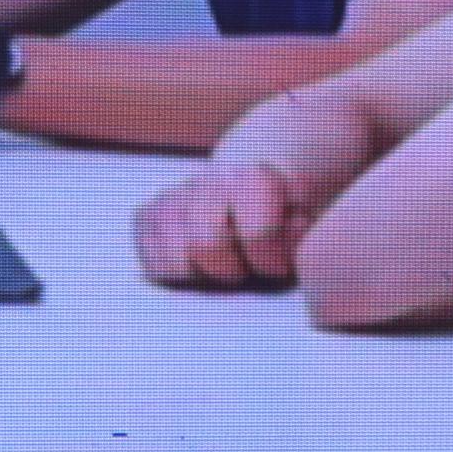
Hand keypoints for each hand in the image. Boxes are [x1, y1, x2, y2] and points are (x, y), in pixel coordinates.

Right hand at [134, 153, 311, 288]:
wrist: (251, 186)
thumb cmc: (280, 214)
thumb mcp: (305, 220)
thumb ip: (301, 231)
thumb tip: (290, 228)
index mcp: (252, 177)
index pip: (256, 233)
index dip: (270, 262)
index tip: (275, 266)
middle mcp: (207, 181)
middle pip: (205, 246)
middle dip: (230, 270)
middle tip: (243, 267)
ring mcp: (173, 196)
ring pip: (176, 259)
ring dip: (203, 274)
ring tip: (220, 263)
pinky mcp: (147, 216)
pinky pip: (153, 264)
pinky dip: (177, 273)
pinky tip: (196, 261)